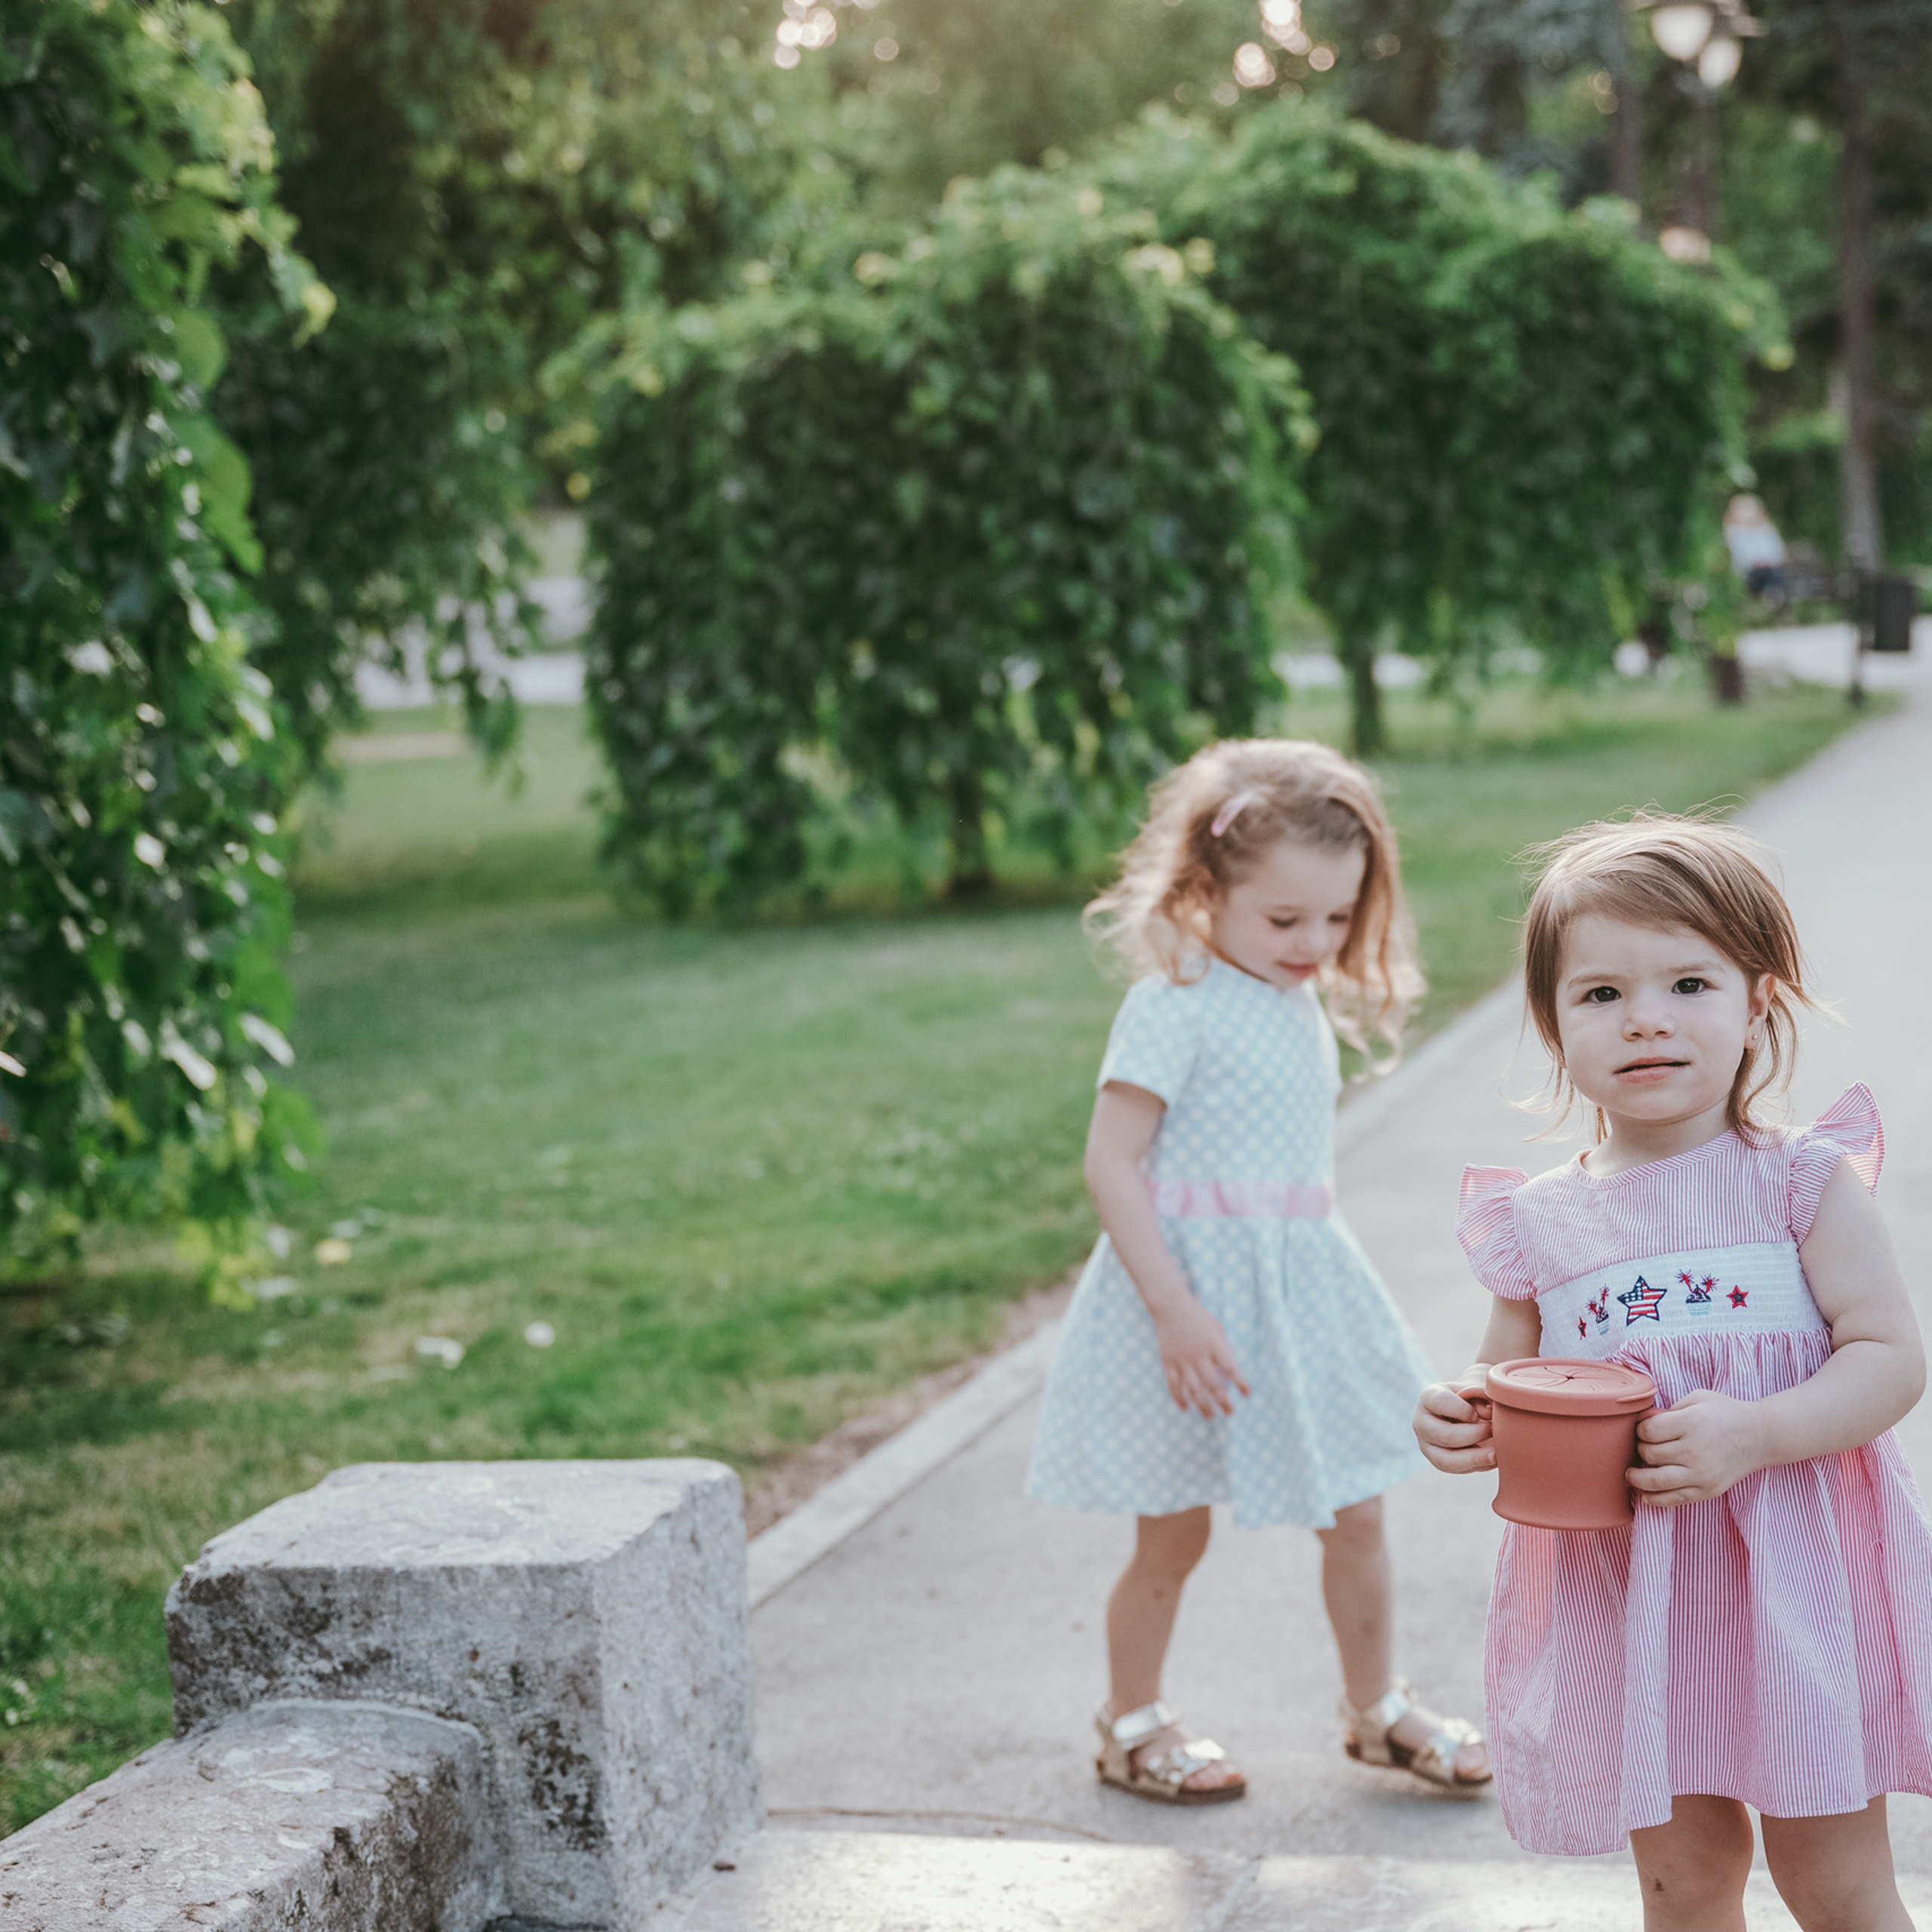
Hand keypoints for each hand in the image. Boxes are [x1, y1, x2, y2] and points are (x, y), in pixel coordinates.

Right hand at [1151, 1296, 1250, 1416]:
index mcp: (1214, 1344)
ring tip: (1211, 1416)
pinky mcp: (1168, 1361)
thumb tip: (1230, 1376)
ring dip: (1203, 1405)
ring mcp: (1182, 1359)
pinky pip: (1173, 1384)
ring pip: (1193, 1389)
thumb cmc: (1199, 1318)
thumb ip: (1223, 1350)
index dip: (1240, 1382)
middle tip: (1230, 1412)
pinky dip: (1179, 1398)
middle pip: (1213, 1384)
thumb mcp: (1217, 1330)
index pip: (1231, 1367)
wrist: (1171, 1306)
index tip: (1247, 1394)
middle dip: (1223, 1400)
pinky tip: (1185, 1407)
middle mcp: (1198, 1354)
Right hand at [1415, 1377, 1493, 1473]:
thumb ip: (1482, 1397)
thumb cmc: (1471, 1398)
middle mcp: (1421, 1422)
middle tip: (1495, 1432)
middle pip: (1445, 1435)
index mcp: (1429, 1397)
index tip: (1485, 1412)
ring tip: (1496, 1455)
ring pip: (1447, 1460)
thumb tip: (1489, 1413)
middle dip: (1475, 1435)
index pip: (1441, 1402)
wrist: (1464, 1410)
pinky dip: (1476, 1466)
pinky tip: (1491, 1461)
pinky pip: (1455, 1469)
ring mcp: (1426, 1444)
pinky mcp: (1437, 1460)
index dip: (1465, 1409)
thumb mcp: (1476, 1390)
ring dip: (1475, 1458)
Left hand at [1629, 1389, 1766, 1507]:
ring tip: (1631, 1475)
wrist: (1759, 1436)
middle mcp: (1695, 1451)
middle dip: (1641, 1450)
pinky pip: (1674, 1499)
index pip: (1648, 1432)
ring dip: (1637, 1479)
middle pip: (1649, 1455)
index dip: (1640, 1430)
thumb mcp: (1697, 1398)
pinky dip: (1654, 1499)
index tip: (1644, 1430)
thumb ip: (1668, 1410)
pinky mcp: (1708, 1490)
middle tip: (1644, 1447)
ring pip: (1656, 1481)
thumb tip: (1642, 1422)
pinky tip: (1645, 1494)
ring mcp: (1702, 1474)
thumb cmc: (1725, 1413)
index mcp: (1690, 1423)